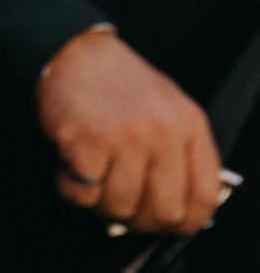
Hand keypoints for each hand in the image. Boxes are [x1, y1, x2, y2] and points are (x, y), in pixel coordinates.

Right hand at [38, 26, 222, 233]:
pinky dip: (72, 190)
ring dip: (102, 204)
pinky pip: (83, 194)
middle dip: (139, 219)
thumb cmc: (118, 82)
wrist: (71, 49)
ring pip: (120, 207)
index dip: (185, 221)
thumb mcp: (167, 108)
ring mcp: (122, 136)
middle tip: (122, 206)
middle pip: (163, 211)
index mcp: (187, 124)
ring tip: (92, 179)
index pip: (203, 196)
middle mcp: (160, 131)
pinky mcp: (84, 140)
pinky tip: (70, 169)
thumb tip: (181, 208)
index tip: (168, 223)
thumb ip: (182, 153)